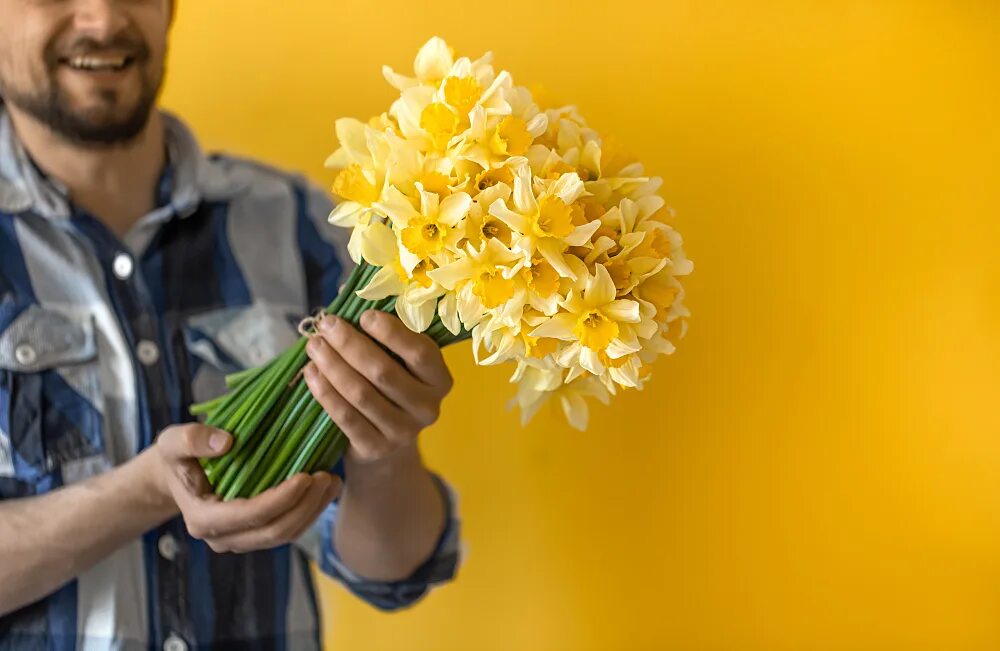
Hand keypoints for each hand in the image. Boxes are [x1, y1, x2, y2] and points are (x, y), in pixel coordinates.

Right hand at [151, 423, 340, 552]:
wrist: (177, 475)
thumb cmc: (177, 456)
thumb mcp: (173, 441)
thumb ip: (192, 440)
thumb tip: (226, 442)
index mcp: (203, 519)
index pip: (250, 516)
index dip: (281, 500)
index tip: (305, 476)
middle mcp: (223, 538)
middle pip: (274, 532)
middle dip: (305, 507)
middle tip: (327, 476)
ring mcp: (241, 540)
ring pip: (286, 535)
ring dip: (313, 510)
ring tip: (333, 480)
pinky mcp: (256, 534)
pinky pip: (288, 529)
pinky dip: (310, 511)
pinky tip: (326, 488)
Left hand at [302, 310, 452, 464]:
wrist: (387, 449)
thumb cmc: (390, 388)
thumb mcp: (398, 362)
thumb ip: (381, 330)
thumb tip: (348, 288)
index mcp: (440, 380)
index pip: (421, 353)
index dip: (392, 333)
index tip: (364, 315)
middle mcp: (428, 408)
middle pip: (384, 372)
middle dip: (350, 344)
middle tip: (326, 324)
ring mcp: (403, 432)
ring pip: (361, 393)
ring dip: (332, 365)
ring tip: (313, 345)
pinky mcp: (375, 449)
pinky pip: (345, 417)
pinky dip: (325, 392)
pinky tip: (311, 373)